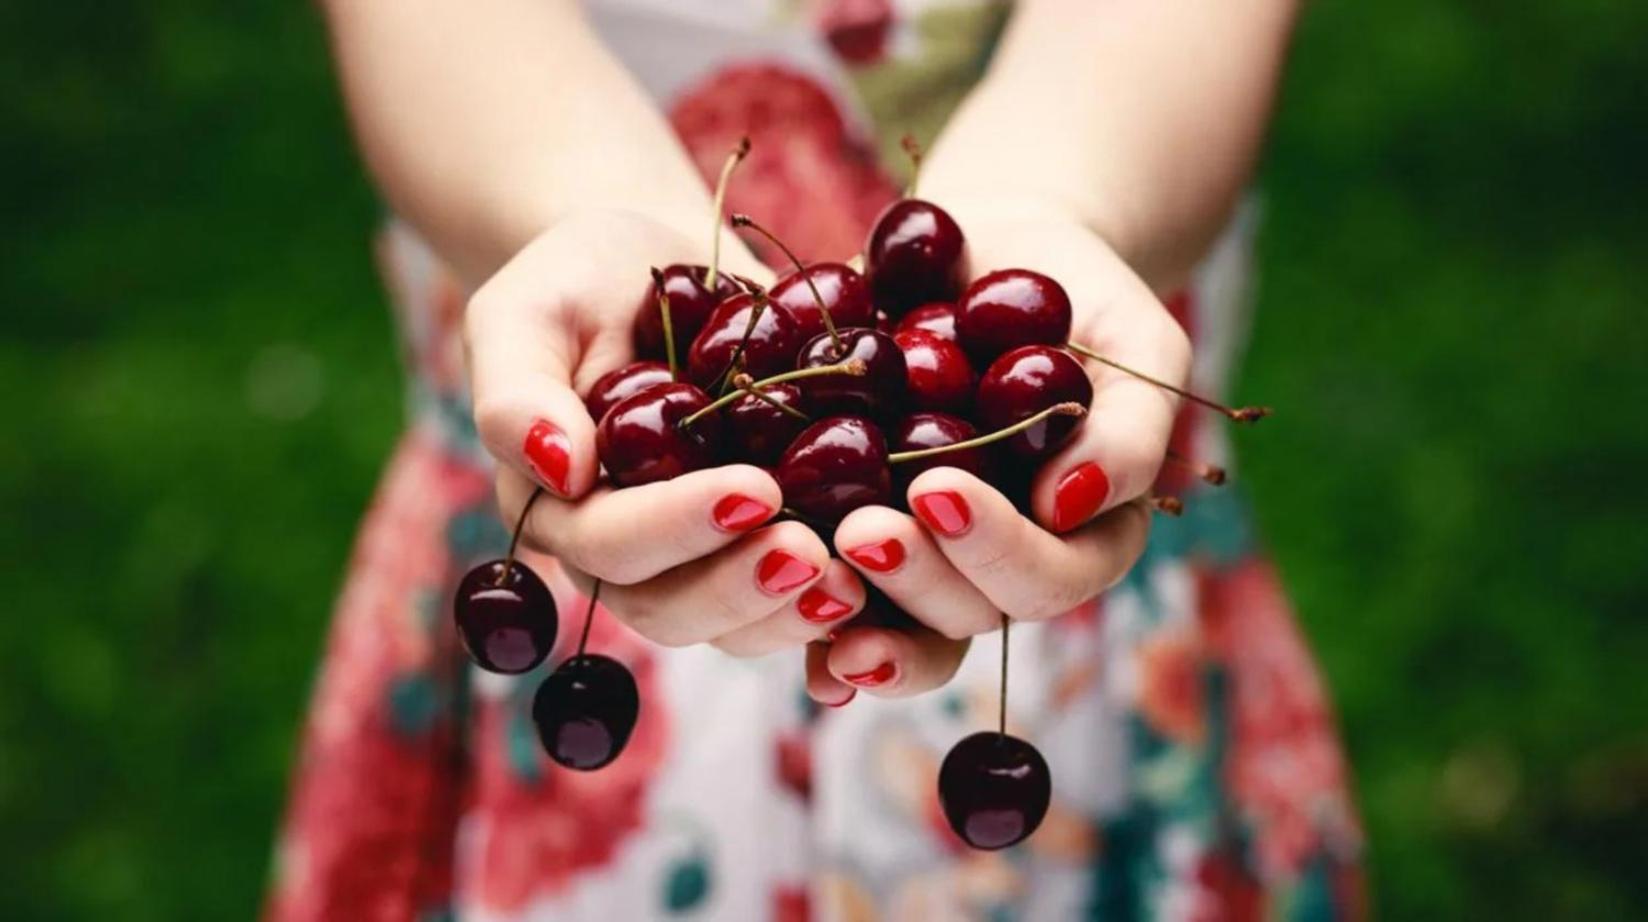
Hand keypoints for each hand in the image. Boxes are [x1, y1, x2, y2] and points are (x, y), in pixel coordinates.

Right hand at [471, 209, 865, 654]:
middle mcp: (624, 554)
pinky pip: (788, 602)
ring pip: (733, 624)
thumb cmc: (578, 281)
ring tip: (856, 578)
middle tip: (814, 551)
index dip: (677, 527)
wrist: (656, 267)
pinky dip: (831, 602)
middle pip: (670, 607)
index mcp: (561, 508)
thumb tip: (562, 468)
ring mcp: (693, 560)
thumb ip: (518, 390)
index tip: (753, 489)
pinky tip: (884, 577)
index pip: (609, 544)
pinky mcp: (757, 548)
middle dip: (742, 587)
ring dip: (792, 611)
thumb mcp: (528, 310)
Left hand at [807, 201, 1190, 703]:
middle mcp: (1002, 565)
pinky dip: (804, 619)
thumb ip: (1130, 427)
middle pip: (969, 615)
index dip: (999, 552)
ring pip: (899, 622)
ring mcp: (928, 558)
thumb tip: (1071, 504)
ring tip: (803, 559)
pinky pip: (831, 596)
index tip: (939, 490)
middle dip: (917, 580)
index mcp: (1082, 535)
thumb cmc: (1079, 294)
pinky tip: (769, 606)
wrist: (989, 248)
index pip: (1053, 579)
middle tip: (862, 533)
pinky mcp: (854, 530)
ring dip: (856, 609)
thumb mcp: (1136, 342)